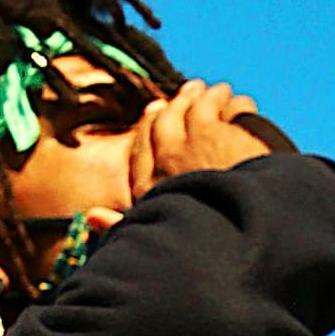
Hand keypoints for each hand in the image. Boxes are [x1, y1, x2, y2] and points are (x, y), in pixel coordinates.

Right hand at [90, 80, 271, 234]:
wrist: (241, 236)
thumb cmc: (204, 245)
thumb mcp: (153, 238)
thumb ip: (119, 226)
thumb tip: (91, 216)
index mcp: (150, 186)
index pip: (142, 145)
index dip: (149, 125)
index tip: (155, 110)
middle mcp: (169, 158)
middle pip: (168, 118)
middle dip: (179, 103)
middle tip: (190, 90)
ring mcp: (198, 140)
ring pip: (200, 104)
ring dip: (211, 96)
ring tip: (220, 91)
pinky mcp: (228, 132)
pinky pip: (232, 107)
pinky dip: (238, 105)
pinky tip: (244, 107)